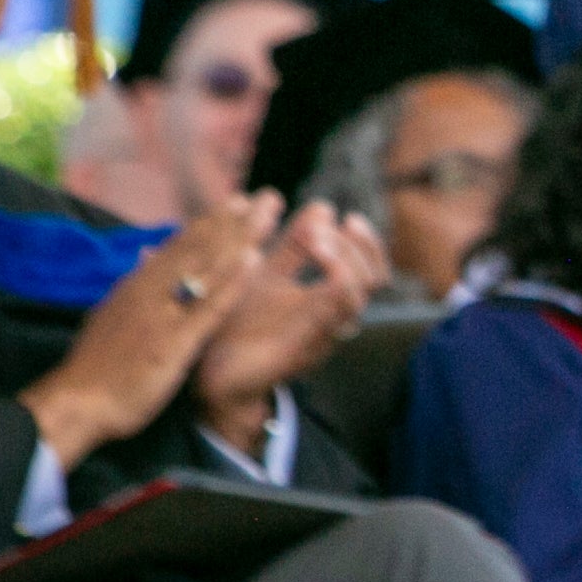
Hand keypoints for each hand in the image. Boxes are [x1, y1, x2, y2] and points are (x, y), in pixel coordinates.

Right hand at [18, 199, 277, 466]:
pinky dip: (233, 280)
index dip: (208, 224)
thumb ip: (131, 293)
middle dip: (231, 221)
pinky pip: (210, 305)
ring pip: (207, 267)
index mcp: (135, 288)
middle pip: (197, 248)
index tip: (234, 203)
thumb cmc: (94, 369)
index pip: (177, 248)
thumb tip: (143, 265)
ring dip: (239, 237)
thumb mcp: (110, 319)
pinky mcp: (175, 341)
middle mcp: (150, 292)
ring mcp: (164, 314)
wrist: (74, 403)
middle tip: (262, 196)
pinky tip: (254, 260)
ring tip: (266, 213)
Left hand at [192, 204, 387, 441]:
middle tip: (329, 226)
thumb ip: (294, 246)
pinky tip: (315, 261)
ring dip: (344, 260)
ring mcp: (320, 335)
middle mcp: (331, 319)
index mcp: (325, 301)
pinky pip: (334, 315)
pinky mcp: (303, 348)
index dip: (367, 243)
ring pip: (359, 294)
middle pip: (374, 279)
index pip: (371, 271)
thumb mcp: (265, 275)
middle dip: (358, 246)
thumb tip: (324, 207)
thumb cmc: (236, 326)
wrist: (206, 374)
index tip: (346, 216)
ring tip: (316, 240)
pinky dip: (333, 282)